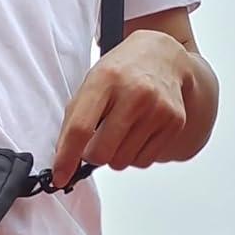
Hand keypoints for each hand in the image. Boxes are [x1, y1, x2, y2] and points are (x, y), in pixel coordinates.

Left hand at [51, 29, 193, 188]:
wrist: (163, 57)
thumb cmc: (121, 74)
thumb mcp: (91, 85)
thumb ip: (73, 122)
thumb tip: (63, 164)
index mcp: (106, 79)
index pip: (80, 129)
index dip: (66, 159)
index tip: (59, 177)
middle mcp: (134, 93)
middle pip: (101, 153)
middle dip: (93, 155)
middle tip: (98, 139)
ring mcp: (157, 108)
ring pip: (121, 162)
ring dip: (115, 154)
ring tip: (121, 130)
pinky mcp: (174, 122)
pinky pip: (142, 162)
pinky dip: (134, 154)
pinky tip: (138, 132)